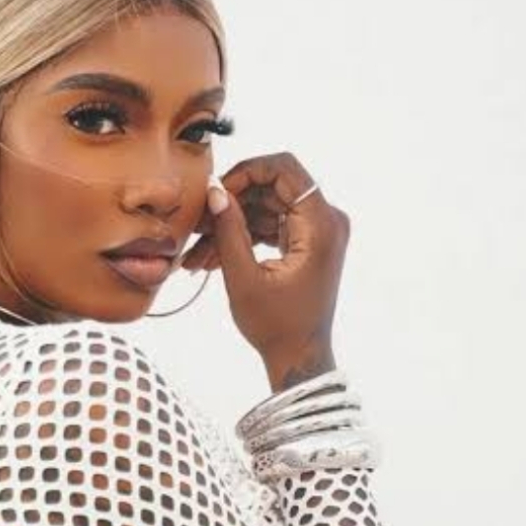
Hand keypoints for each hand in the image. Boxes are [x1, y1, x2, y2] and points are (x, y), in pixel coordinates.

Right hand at [180, 153, 350, 390]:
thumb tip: (216, 191)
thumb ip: (229, 229)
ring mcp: (318, 230)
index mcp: (320, 225)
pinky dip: (244, 234)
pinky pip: (272, 222)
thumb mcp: (244, 278)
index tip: (218, 193)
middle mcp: (327, 220)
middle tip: (200, 223)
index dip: (246, 172)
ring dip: (233, 222)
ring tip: (199, 250)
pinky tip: (213, 254)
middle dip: (233, 201)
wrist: (299, 356)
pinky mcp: (307, 241)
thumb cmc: (276, 325)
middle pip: (274, 185)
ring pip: (267, 205)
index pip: (285, 169)